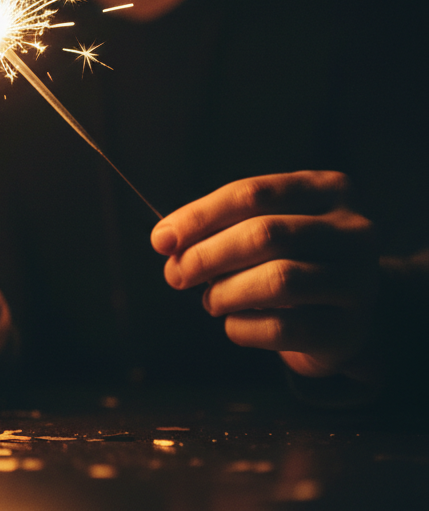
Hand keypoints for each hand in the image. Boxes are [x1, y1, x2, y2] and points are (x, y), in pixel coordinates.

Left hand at [152, 171, 377, 378]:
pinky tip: (234, 323)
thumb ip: (217, 226)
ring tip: (210, 300)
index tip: (161, 240)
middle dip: (206, 256)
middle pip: (265, 234)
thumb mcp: (263, 227)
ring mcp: (360, 282)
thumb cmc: (288, 259)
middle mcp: (355, 231)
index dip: (199, 216)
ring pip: (279, 280)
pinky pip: (284, 328)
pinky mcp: (350, 330)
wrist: (339, 316)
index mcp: (330, 190)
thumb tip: (165, 239)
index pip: (252, 194)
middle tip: (175, 275)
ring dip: (226, 292)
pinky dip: (243, 327)